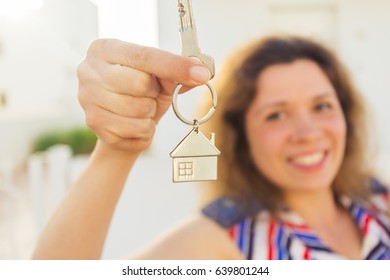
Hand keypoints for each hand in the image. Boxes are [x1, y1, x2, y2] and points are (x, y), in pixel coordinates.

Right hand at [77, 39, 210, 154]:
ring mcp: (87, 99)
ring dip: (149, 114)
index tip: (200, 73)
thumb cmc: (140, 93)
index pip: (143, 56)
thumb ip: (176, 72)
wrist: (121, 123)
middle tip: (148, 95)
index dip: (175, 66)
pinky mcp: (94, 124)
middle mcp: (89, 71)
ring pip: (139, 111)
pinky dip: (144, 130)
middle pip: (139, 84)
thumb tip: (201, 72)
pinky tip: (134, 124)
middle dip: (153, 94)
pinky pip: (136, 130)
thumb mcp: (158, 77)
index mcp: (105, 49)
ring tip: (141, 110)